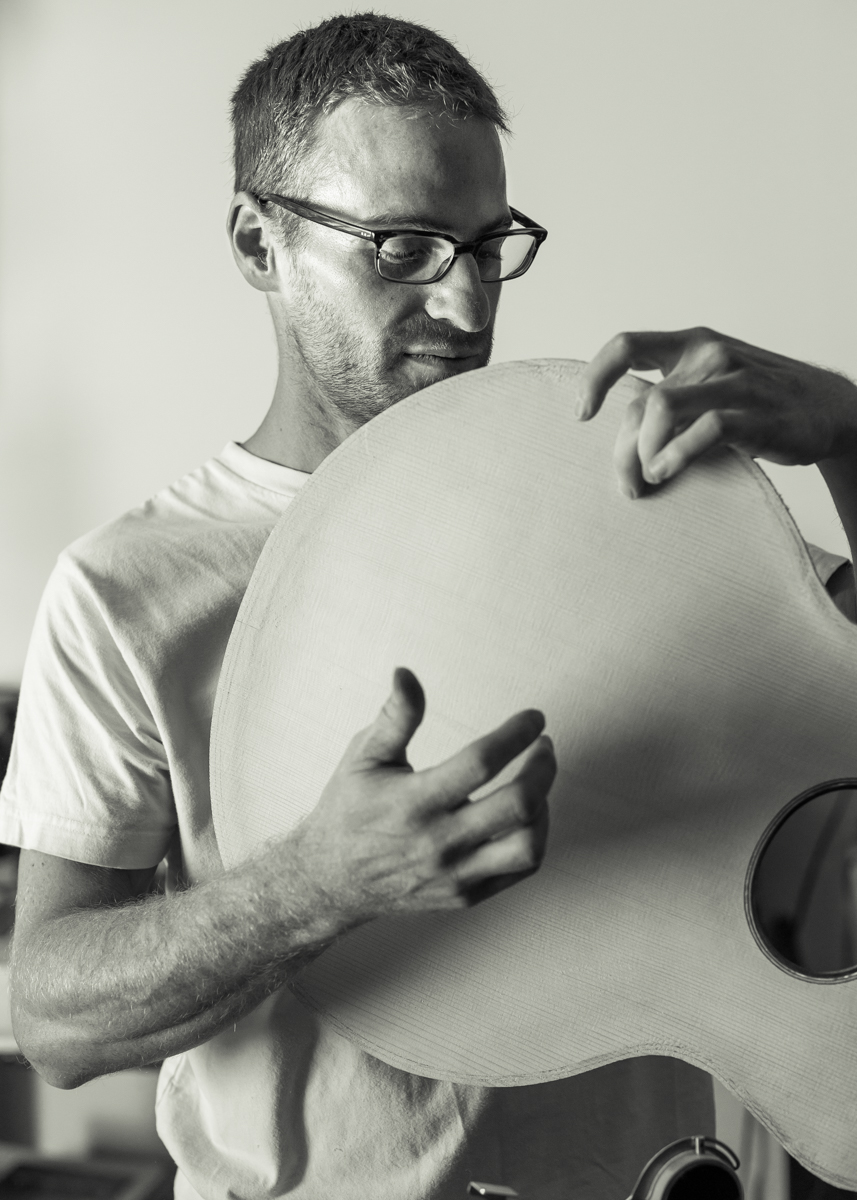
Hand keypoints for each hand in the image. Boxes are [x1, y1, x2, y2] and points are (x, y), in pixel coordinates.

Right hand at [290, 667, 555, 924]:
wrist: (332, 882)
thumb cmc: (349, 811)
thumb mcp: (363, 756)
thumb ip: (395, 716)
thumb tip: (406, 674)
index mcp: (413, 802)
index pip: (480, 763)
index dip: (515, 734)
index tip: (533, 717)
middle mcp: (438, 842)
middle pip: (517, 805)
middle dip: (543, 768)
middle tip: (544, 746)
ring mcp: (454, 874)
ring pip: (528, 846)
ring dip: (545, 807)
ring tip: (538, 782)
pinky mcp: (465, 895)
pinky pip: (520, 870)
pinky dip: (535, 837)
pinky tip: (526, 814)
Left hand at [577, 327, 856, 497]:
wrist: (828, 410)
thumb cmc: (756, 404)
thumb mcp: (709, 387)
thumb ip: (667, 401)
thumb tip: (619, 444)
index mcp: (690, 345)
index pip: (626, 345)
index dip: (595, 377)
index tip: (582, 414)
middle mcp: (708, 354)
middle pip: (638, 401)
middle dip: (622, 449)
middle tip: (627, 482)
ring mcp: (732, 380)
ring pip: (659, 409)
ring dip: (643, 451)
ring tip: (650, 477)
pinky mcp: (754, 413)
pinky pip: (700, 431)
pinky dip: (674, 456)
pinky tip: (665, 473)